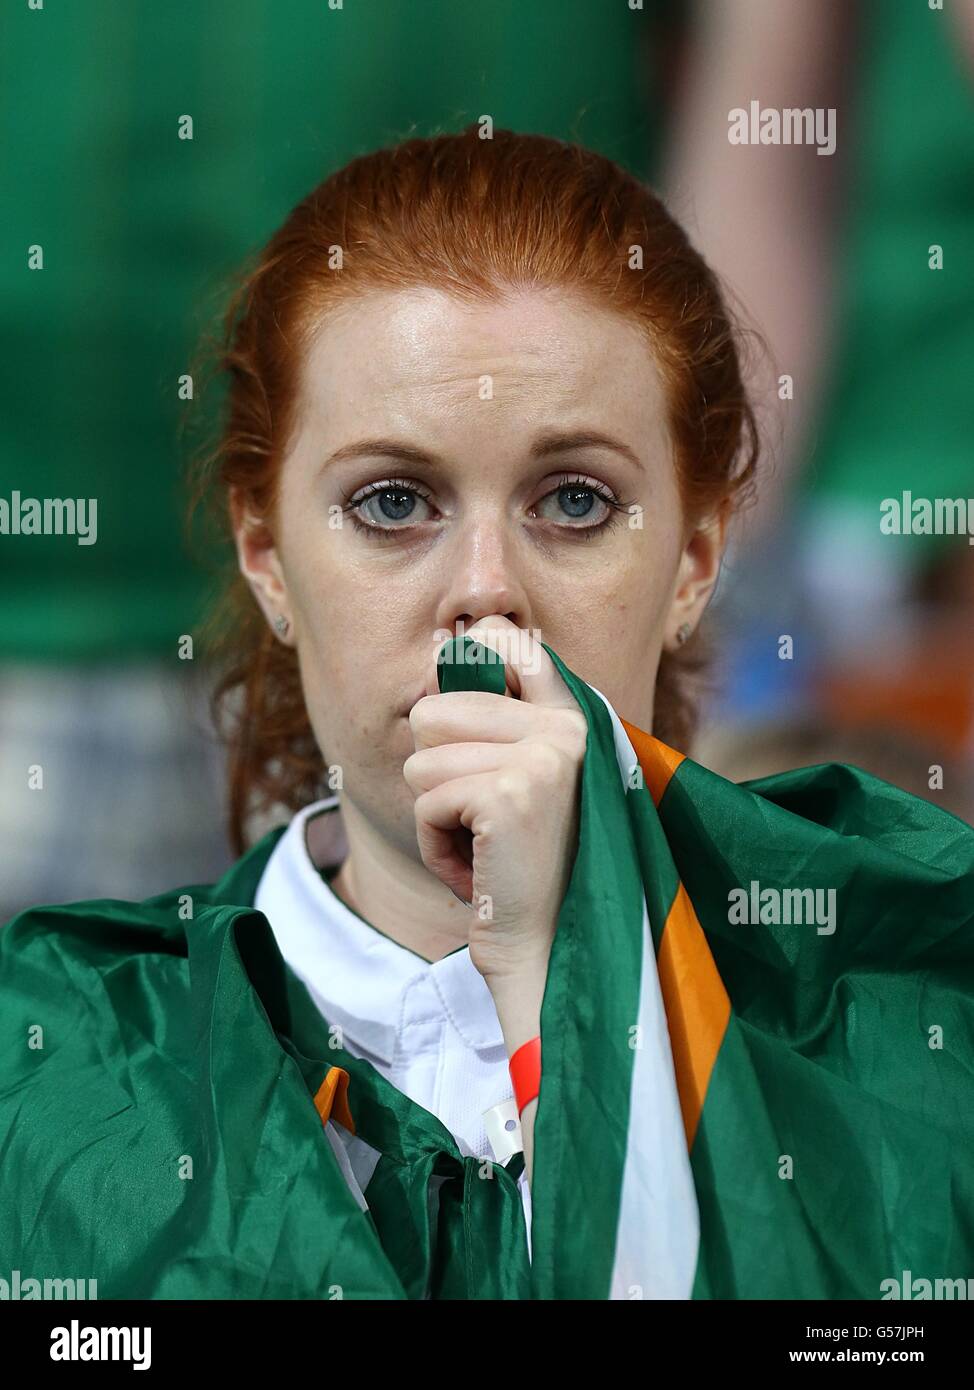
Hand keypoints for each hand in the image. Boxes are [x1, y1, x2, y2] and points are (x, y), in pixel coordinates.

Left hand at [402, 616, 587, 983]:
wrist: (546, 952)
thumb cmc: (518, 872)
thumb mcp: (517, 782)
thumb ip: (489, 724)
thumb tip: (434, 665)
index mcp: (574, 718)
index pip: (509, 642)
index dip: (467, 660)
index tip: (460, 708)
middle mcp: (568, 727)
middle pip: (434, 712)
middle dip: (436, 774)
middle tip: (480, 821)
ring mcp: (545, 756)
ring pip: (422, 758)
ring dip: (436, 816)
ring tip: (482, 847)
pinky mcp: (512, 793)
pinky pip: (426, 800)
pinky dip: (435, 845)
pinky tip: (478, 869)